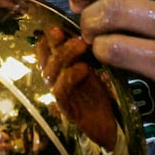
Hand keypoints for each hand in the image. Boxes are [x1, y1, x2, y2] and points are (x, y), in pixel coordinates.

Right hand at [35, 25, 119, 150]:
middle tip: (76, 35)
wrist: (111, 127)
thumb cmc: (102, 96)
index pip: (43, 49)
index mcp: (59, 69)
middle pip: (45, 58)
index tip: (59, 28)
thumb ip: (86, 52)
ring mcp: (60, 96)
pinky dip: (70, 77)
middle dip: (56, 43)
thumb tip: (88, 27)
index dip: (48, 37)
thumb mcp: (95, 68)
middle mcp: (55, 81)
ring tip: (82, 46)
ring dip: (65, 56)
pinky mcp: (68, 110)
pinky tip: (83, 69)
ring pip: (51, 72)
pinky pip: (61, 91)